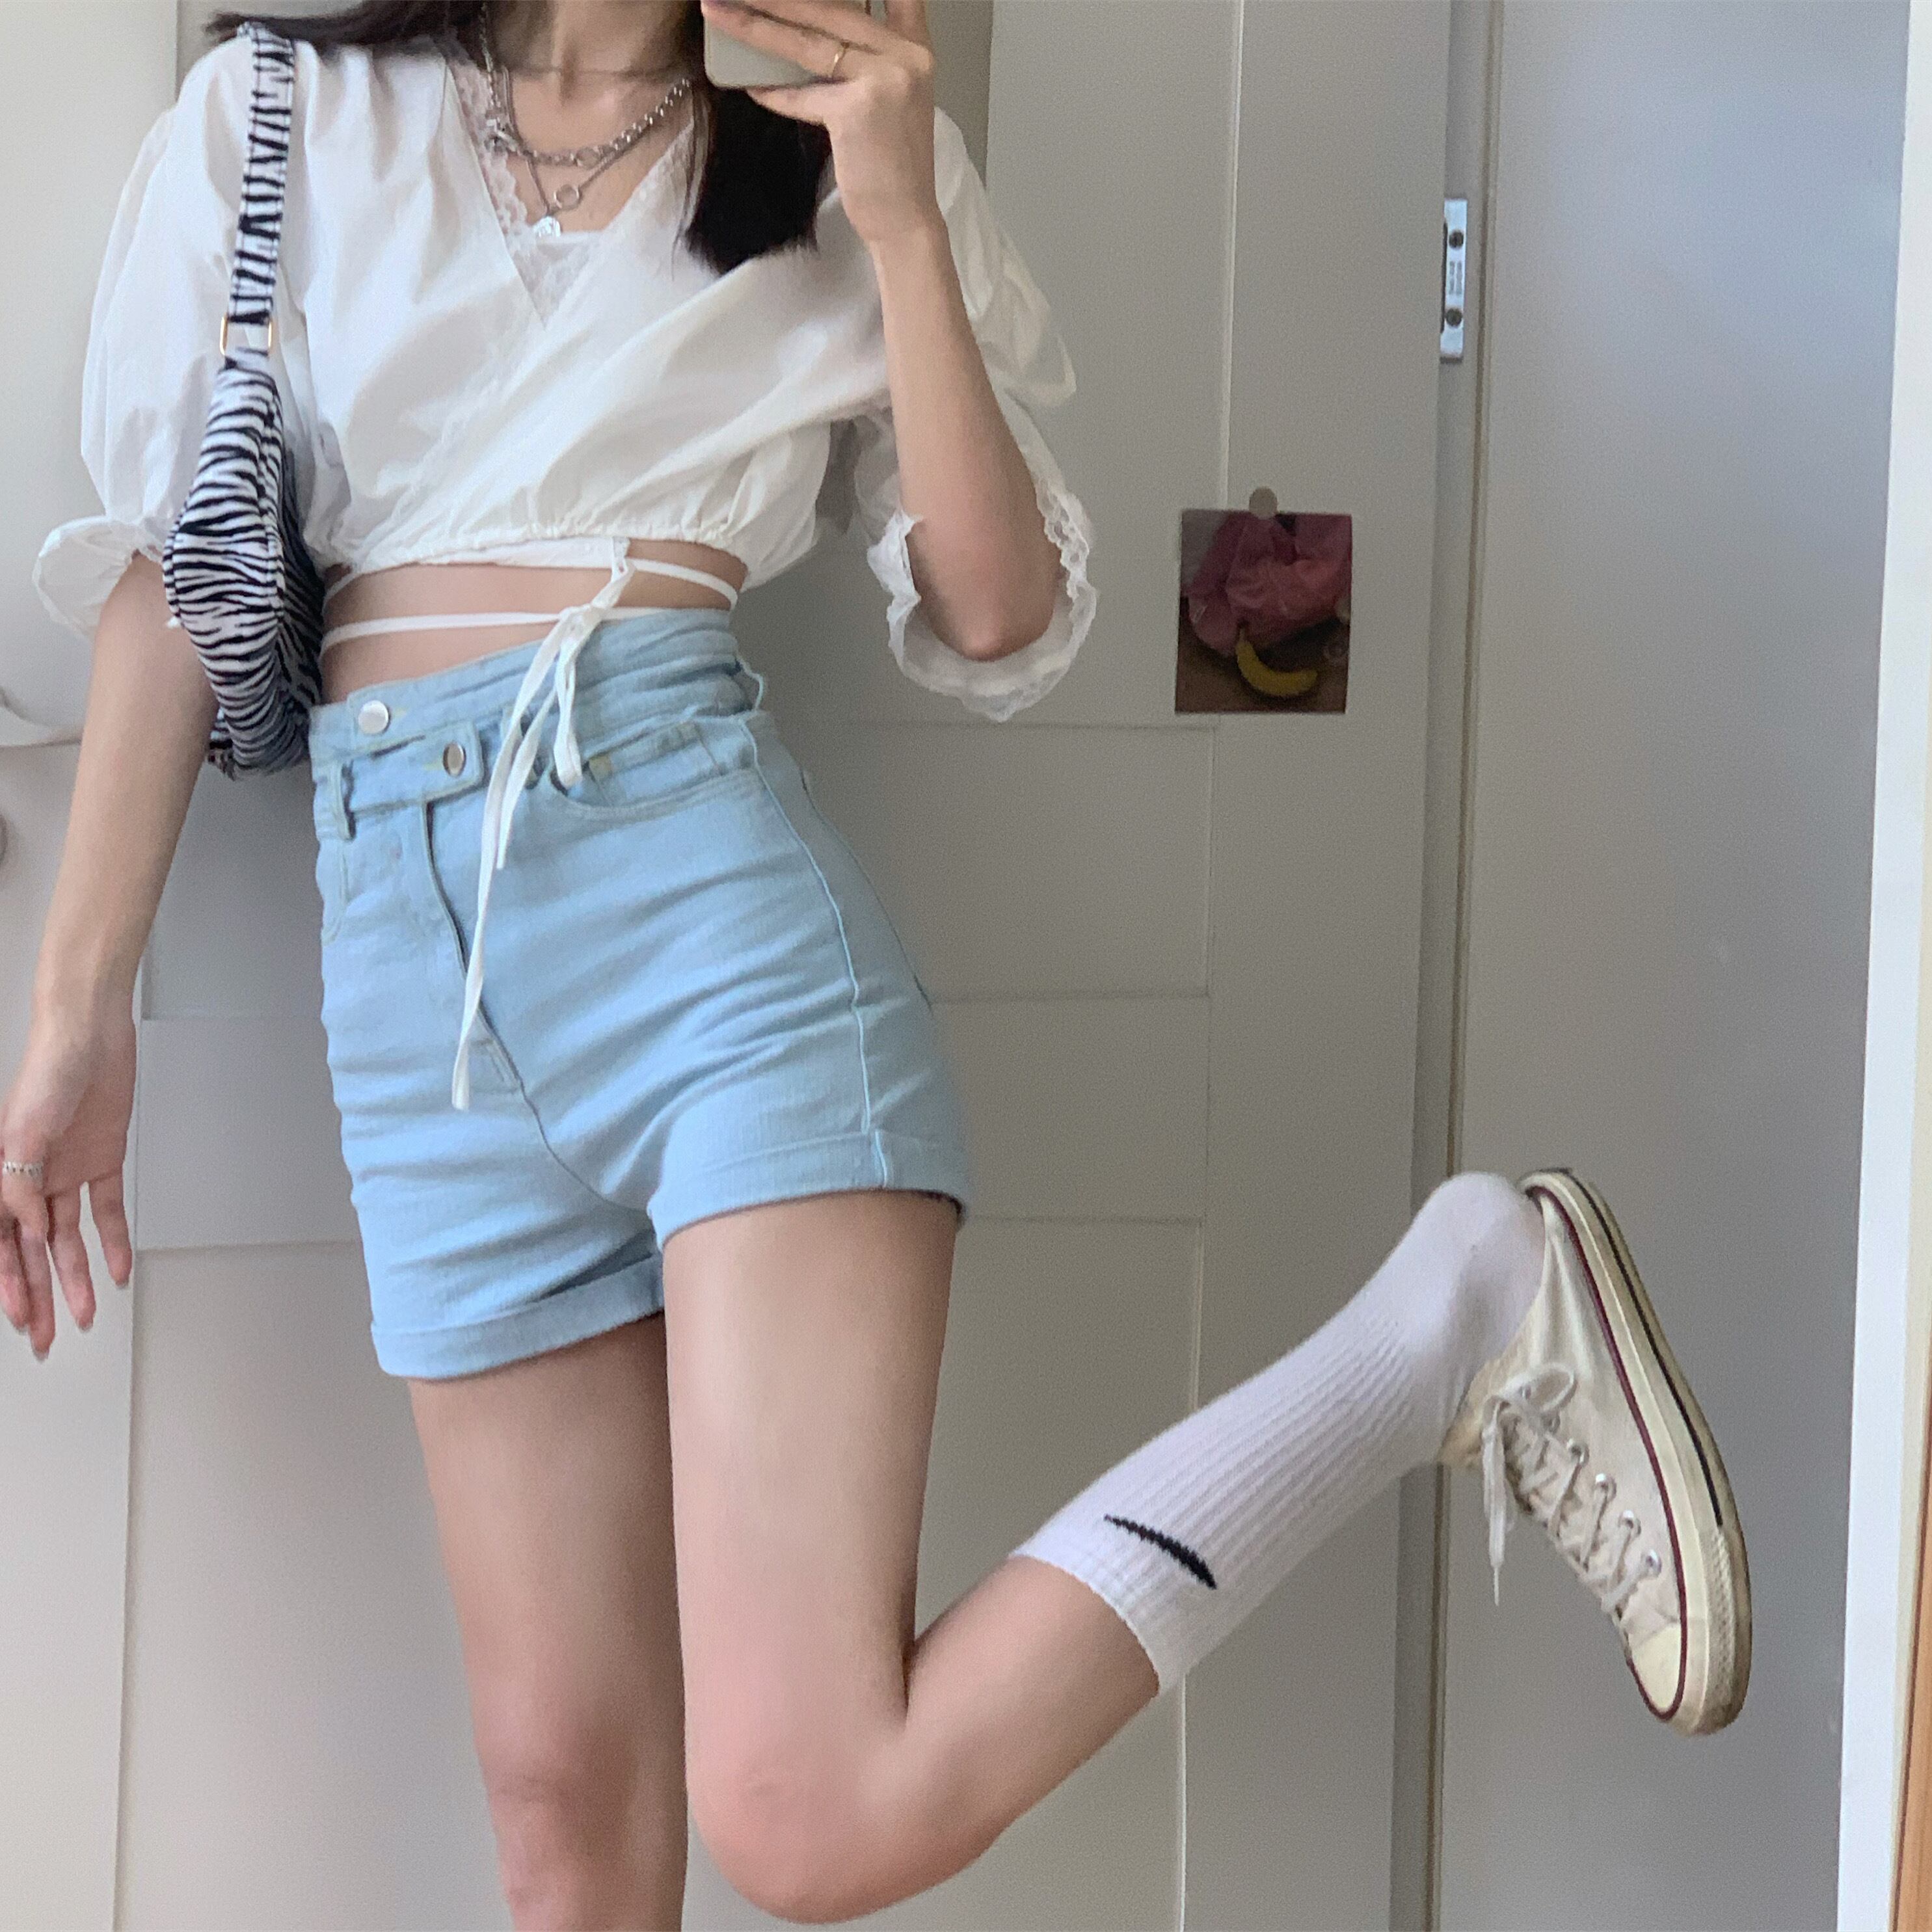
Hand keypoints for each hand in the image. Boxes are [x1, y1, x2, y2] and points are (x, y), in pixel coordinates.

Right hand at [0, 1001, 136, 1359]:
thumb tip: (31, 1231)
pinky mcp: (103, 1161)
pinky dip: (113, 1242)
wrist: (91, 1035)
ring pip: (69, 1239)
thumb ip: (21, 1183)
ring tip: (84, 1316)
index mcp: (4, 1174)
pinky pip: (106, 1211)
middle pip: (34, 1251)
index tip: (19, 1317)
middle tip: (46, 1339)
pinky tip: (117, 1271)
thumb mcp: (25, 1132)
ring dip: (75, 1277)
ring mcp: (67, 1172)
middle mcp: (32, 1179)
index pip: (3, 1242)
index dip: (10, 1282)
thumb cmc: (48, 1072)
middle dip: (39, 1295)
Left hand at [700, 0, 941, 249]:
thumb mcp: (891, 98)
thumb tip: (807, 37)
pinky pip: (800, 94)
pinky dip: (772, 92)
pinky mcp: (857, 110)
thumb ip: (864, 60)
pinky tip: (747, 84)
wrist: (906, 219)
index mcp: (915, 48)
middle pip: (830, 7)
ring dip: (755, 26)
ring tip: (719, 12)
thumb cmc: (893, 164)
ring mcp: (884, 79)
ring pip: (807, 42)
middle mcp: (905, 55)